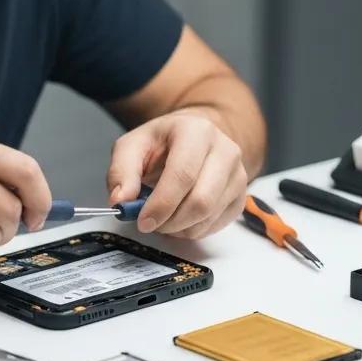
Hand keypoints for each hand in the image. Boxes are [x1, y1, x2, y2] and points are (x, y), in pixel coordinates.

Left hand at [106, 111, 247, 238]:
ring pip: (209, 216)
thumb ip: (121, 171)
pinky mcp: (241, 195)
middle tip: (150, 223)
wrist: (193, 139)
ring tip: (163, 217)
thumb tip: (120, 201)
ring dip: (180, 228)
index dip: (162, 204)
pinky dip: (193, 230)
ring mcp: (238, 173)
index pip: (183, 175)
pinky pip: (217, 225)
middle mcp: (225, 150)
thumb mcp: (132, 146)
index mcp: (196, 131)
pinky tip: (180, 218)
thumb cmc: (162, 143)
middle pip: (201, 200)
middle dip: (171, 221)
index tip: (143, 221)